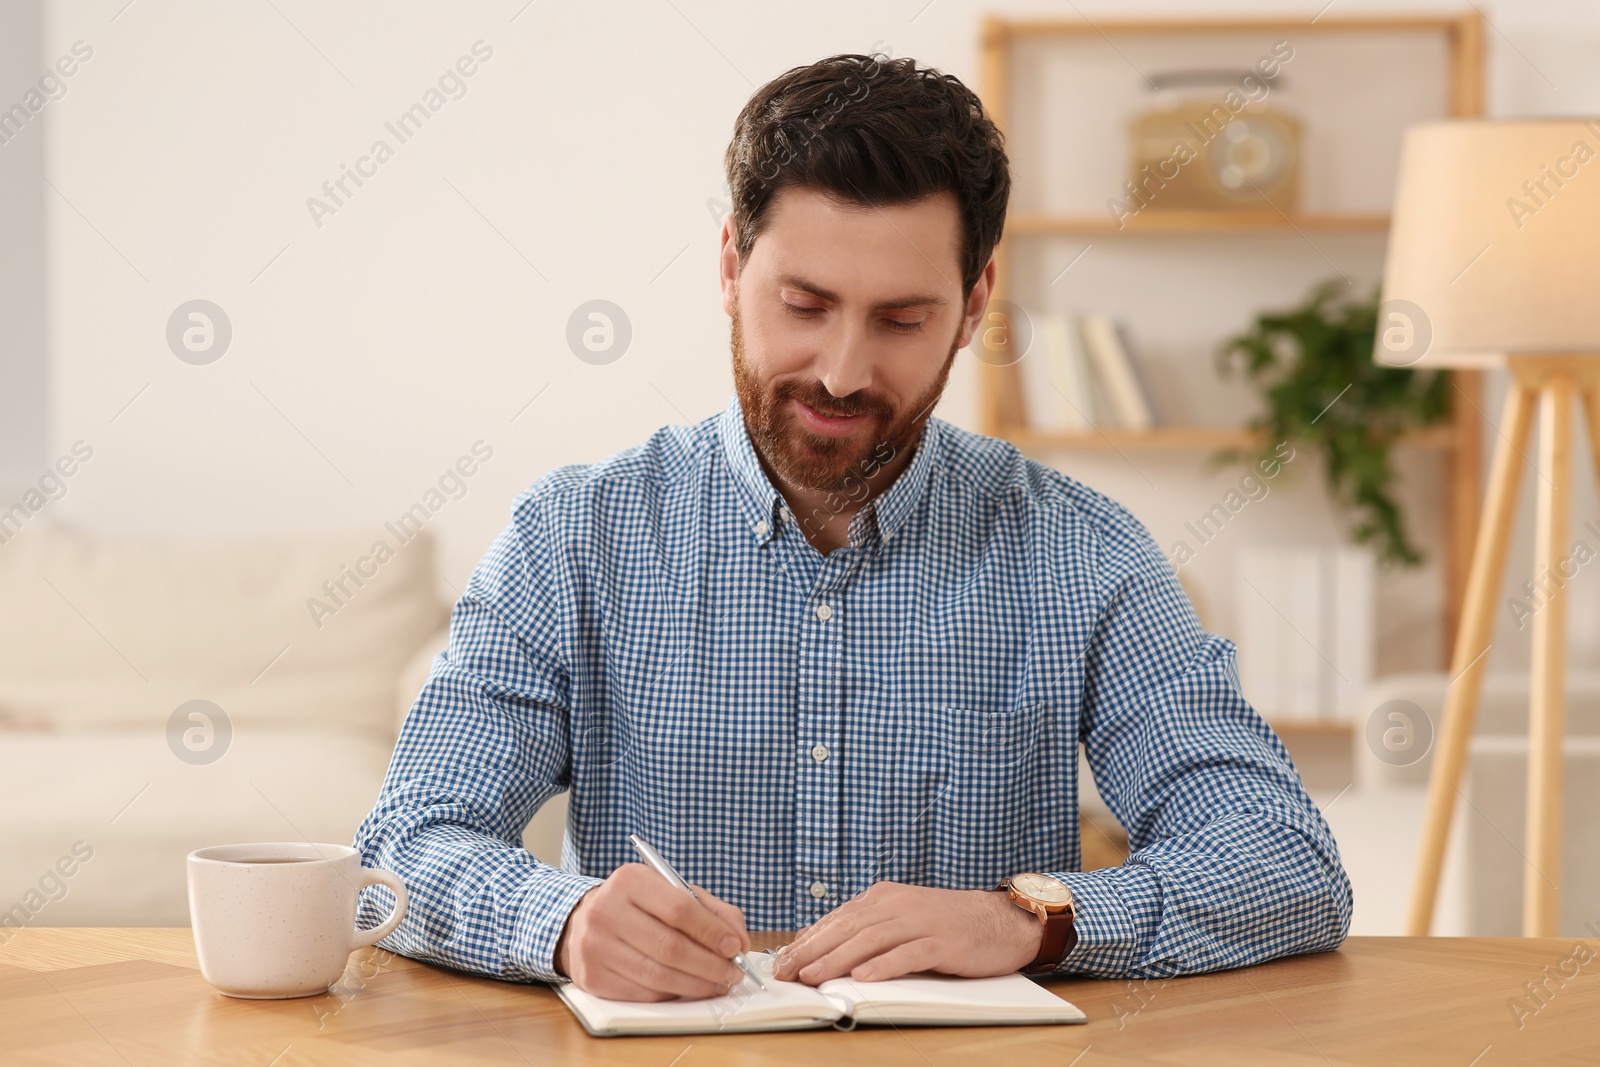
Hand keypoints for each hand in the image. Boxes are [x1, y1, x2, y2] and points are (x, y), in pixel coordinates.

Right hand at [554, 863, 750, 1000]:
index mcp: (629, 880)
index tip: (735, 946)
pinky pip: (644, 994)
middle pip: (670, 947)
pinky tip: (690, 988)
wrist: (582, 922)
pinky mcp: (591, 977)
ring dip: (697, 985)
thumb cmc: (639, 907)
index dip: (712, 932)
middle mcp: (606, 911)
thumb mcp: (672, 893)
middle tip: (734, 972)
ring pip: (658, 976)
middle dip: (710, 965)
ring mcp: (594, 946)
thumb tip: (739, 941)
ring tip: (719, 983)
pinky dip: (674, 994)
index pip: (679, 909)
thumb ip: (711, 911)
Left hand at [770, 881, 1042, 984]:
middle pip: (848, 927)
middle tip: (786, 970)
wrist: (1000, 919)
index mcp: (884, 897)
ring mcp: (922, 921)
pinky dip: (884, 965)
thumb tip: (815, 938)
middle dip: (813, 950)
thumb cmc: (946, 923)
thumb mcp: (900, 918)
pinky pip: (909, 953)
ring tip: (813, 976)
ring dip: (838, 958)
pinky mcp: (944, 941)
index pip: (837, 919)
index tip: (782, 960)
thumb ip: (863, 926)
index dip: (807, 940)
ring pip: (872, 939)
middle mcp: (899, 905)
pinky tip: (864, 976)